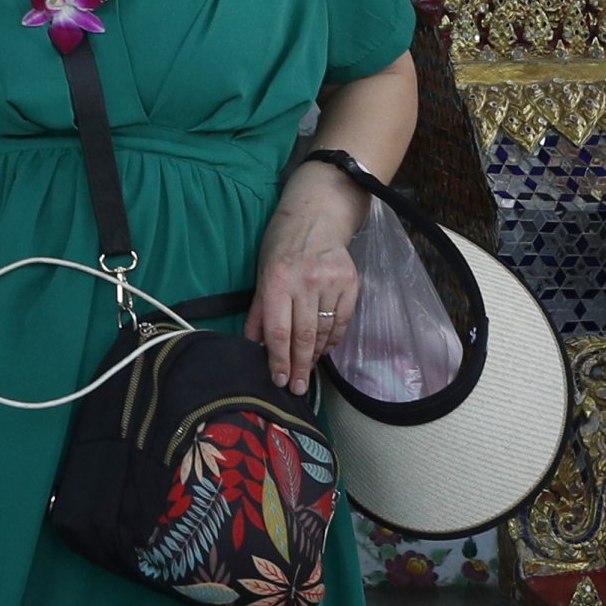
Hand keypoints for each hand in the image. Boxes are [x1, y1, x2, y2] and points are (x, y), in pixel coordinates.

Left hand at [249, 164, 371, 392]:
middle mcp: (304, 282)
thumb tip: (253, 345)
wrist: (317, 217)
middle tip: (298, 389)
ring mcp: (330, 282)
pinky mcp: (351, 283)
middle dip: (299, 367)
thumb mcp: (262, 273)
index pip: (278, 330)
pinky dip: (333, 339)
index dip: (278, 360)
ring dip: (316, 355)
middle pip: (303, 336)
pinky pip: (342, 321)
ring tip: (309, 371)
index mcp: (277, 281)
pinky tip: (325, 349)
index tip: (279, 380)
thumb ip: (259, 310)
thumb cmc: (282, 245)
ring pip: (324, 331)